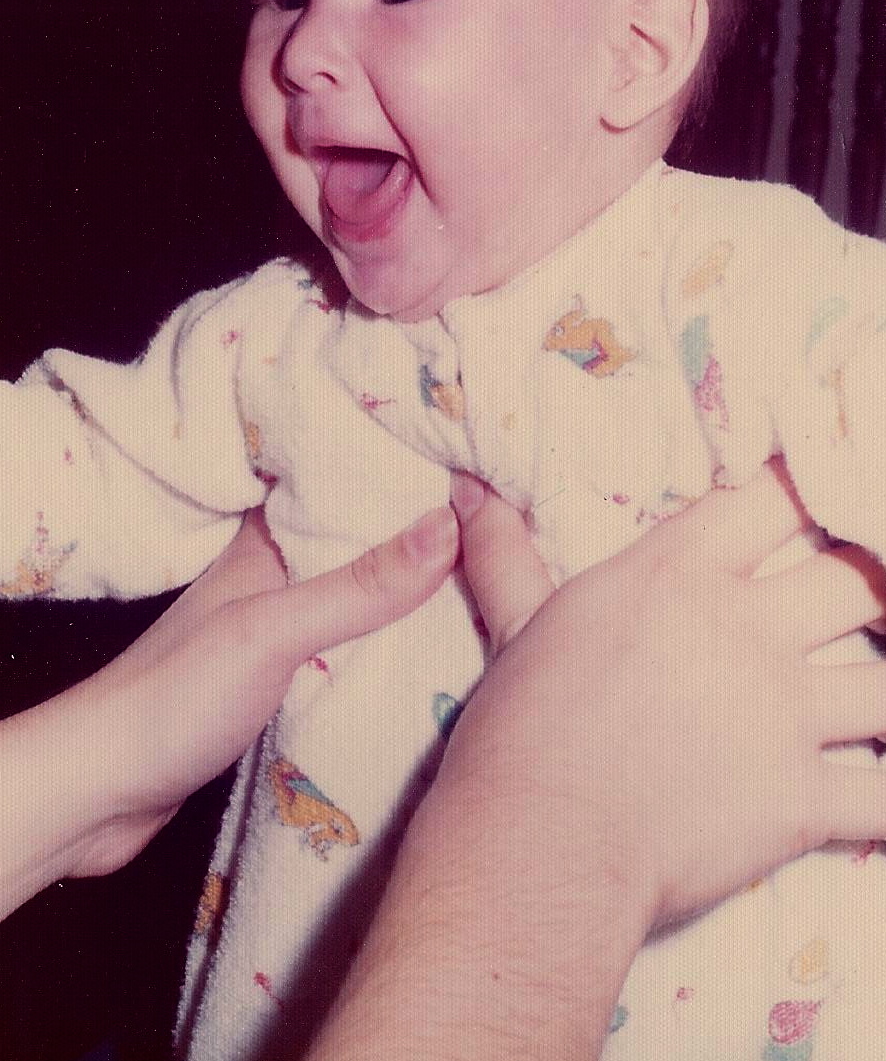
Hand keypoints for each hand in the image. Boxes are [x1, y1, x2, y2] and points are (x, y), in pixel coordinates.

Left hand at [0, 505, 456, 917]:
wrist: (98, 790)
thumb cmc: (170, 701)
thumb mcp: (272, 634)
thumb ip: (357, 587)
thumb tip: (449, 527)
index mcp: (264, 537)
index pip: (347, 479)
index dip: (410, 468)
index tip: (480, 464)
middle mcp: (271, 570)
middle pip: (361, 535)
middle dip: (423, 529)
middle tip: (501, 524)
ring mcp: (274, 622)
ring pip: (356, 589)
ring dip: (405, 586)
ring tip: (482, 577)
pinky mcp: (276, 674)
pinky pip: (346, 640)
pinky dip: (383, 638)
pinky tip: (424, 647)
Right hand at [450, 461, 885, 927]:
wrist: (537, 845)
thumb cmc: (519, 730)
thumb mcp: (516, 626)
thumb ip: (506, 553)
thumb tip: (466, 493)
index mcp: (677, 576)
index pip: (773, 500)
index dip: (811, 487)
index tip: (831, 487)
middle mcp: (744, 631)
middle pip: (856, 578)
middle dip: (878, 577)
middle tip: (877, 588)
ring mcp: (781, 715)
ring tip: (885, 685)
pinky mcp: (800, 799)